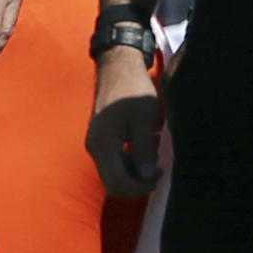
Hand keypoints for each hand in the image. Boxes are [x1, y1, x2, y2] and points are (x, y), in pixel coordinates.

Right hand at [86, 46, 161, 196]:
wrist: (118, 65)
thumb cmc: (132, 88)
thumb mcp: (143, 118)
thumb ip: (143, 149)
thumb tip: (146, 178)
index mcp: (103, 142)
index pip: (117, 182)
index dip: (140, 186)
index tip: (158, 173)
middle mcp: (94, 146)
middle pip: (113, 183)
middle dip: (136, 185)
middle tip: (157, 171)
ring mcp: (96, 142)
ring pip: (113, 175)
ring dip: (134, 175)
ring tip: (152, 158)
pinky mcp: (101, 138)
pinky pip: (113, 163)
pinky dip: (129, 164)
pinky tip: (144, 150)